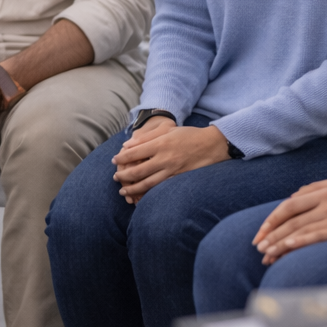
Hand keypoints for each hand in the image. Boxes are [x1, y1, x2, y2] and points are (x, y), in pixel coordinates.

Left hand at [112, 117, 228, 203]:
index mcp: (161, 144)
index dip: (122, 158)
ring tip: (123, 191)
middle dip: (124, 176)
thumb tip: (127, 145)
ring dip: (133, 188)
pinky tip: (140, 196)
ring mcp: (172, 171)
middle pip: (138, 170)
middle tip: (115, 178)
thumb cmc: (188, 135)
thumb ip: (146, 137)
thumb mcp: (167, 130)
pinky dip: (148, 194)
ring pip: (148, 183)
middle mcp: (165, 158)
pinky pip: (160, 189)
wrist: (212, 145)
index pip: (134, 153)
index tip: (114, 160)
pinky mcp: (179, 179)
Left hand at [253, 175, 326, 263]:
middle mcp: (325, 203)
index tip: (260, 232)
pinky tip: (287, 248)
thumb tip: (293, 198)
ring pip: (300, 230)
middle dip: (272, 234)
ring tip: (266, 254)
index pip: (289, 206)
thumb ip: (315, 189)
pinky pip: (316, 236)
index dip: (272, 219)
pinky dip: (300, 242)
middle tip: (258, 246)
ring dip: (281, 243)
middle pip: (291, 219)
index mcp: (322, 192)